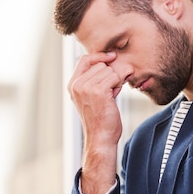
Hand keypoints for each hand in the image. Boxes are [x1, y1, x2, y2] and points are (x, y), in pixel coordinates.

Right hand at [68, 52, 121, 193]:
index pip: (84, 60)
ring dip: (115, 81)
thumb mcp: (93, 97)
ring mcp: (86, 87)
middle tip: (113, 89)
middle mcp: (77, 85)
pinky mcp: (98, 91)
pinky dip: (118, 85)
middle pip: (100, 65)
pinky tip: (115, 96)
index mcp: (73, 85)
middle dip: (111, 74)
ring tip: (112, 95)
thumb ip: (96, 80)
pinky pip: (114, 77)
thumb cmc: (100, 119)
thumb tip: (111, 62)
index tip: (112, 56)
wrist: (101, 137)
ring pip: (109, 70)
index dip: (99, 56)